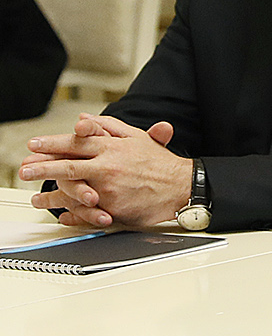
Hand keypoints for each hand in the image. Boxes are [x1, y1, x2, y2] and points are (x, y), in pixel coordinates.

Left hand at [22, 115, 188, 228]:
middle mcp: (108, 167)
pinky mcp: (113, 207)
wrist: (181, 187)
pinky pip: (86, 212)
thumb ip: (107, 126)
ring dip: (50, 196)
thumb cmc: (159, 163)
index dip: (52, 144)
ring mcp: (109, 189)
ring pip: (71, 192)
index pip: (76, 143)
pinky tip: (61, 215)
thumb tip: (83, 120)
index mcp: (112, 148)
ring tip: (37, 198)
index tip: (34, 146)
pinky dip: (71, 215)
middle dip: (42, 168)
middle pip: (67, 166)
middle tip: (25, 169)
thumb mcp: (136, 136)